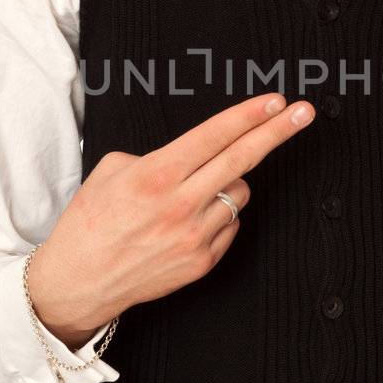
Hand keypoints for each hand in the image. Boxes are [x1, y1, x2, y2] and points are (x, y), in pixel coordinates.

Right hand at [27, 91, 315, 344]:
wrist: (78, 281)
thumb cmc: (90, 222)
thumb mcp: (112, 171)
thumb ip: (158, 156)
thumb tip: (195, 154)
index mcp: (155, 175)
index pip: (214, 136)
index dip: (249, 115)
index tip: (276, 101)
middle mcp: (179, 205)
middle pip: (243, 159)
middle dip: (278, 130)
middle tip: (304, 112)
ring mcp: (194, 236)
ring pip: (239, 193)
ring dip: (227, 184)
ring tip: (192, 193)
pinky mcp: (202, 262)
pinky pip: (230, 224)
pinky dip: (218, 216)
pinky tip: (187, 222)